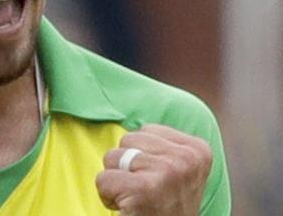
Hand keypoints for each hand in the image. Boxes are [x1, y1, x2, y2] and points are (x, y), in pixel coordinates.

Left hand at [96, 124, 212, 215]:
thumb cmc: (166, 206)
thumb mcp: (178, 171)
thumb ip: (162, 144)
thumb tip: (128, 98)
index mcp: (198, 150)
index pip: (145, 130)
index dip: (142, 156)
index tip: (158, 181)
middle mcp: (187, 159)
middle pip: (127, 139)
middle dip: (126, 167)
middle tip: (146, 193)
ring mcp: (168, 173)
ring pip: (112, 158)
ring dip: (116, 182)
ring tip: (137, 200)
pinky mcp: (145, 190)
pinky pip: (103, 179)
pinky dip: (107, 196)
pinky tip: (128, 208)